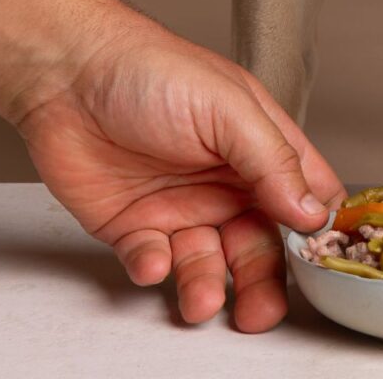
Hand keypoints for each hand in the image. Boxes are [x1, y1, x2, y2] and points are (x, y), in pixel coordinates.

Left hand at [14, 19, 345, 332]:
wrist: (65, 72)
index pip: (308, 200)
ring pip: (208, 263)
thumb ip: (273, 162)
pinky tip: (152, 261)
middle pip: (260, 246)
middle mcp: (228, 185)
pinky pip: (152, 261)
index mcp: (262, 153)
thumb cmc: (152, 70)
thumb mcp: (229, 108)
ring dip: (207, 285)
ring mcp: (182, 208)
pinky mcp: (135, 226)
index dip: (317, 231)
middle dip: (262, 283)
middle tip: (261, 312)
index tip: (315, 259)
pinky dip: (153, 269)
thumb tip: (312, 211)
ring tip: (201, 299)